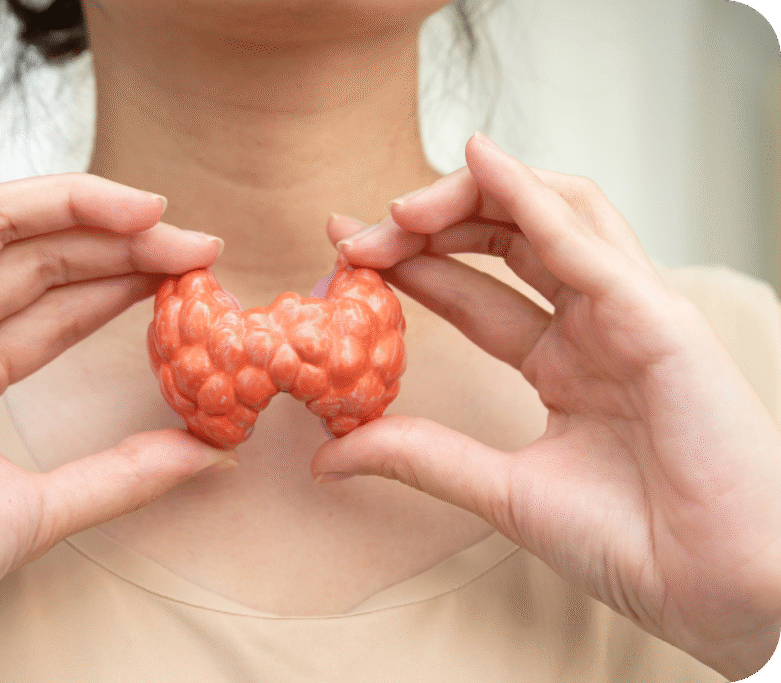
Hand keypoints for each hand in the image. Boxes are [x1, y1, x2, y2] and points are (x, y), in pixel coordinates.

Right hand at [0, 59, 230, 681]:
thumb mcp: (47, 507)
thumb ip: (127, 473)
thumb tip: (212, 455)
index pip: (61, 308)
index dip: (125, 283)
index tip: (192, 272)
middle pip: (47, 262)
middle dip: (123, 245)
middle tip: (196, 243)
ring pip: (2, 227)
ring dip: (76, 205)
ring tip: (149, 207)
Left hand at [317, 132, 780, 678]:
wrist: (716, 591)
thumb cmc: (632, 544)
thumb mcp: (499, 490)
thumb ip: (420, 458)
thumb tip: (327, 457)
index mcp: (564, 363)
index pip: (476, 292)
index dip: (410, 265)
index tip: (345, 251)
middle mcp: (594, 326)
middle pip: (506, 239)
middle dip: (428, 225)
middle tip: (358, 234)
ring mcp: (627, 313)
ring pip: (551, 214)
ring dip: (472, 196)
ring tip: (401, 210)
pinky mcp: (657, 316)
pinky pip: (586, 240)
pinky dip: (531, 196)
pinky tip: (478, 163)